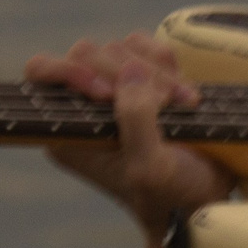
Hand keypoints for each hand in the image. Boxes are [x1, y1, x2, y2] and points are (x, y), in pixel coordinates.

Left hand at [26, 32, 234, 240]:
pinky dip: (169, 66)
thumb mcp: (150, 168)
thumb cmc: (171, 197)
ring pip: (120, 47)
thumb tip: (131, 72)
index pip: (41, 72)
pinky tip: (185, 96)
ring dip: (159, 76)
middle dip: (130, 75)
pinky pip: (146, 46)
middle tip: (166, 105)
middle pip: (86, 52)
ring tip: (185, 107)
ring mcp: (113, 90)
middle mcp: (83, 107)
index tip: (108, 94)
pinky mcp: (141, 80)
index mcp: (67, 130)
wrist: (206, 201)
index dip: (71, 71)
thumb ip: (135, 119)